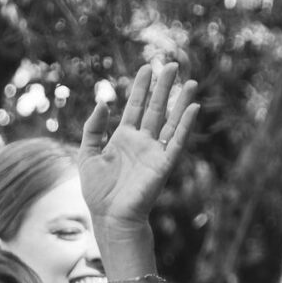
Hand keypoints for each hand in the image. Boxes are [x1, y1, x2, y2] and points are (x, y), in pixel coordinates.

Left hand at [78, 61, 198, 234]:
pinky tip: (194, 108)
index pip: (136, 106)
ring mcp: (155, 152)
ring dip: (181, 102)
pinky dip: (186, 125)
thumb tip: (104, 102)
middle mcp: (143, 142)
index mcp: (124, 138)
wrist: (110, 217)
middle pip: (156, 108)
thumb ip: (93, 128)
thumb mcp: (87, 153)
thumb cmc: (98, 191)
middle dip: (164, 87)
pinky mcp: (164, 164)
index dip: (141, 87)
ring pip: (170, 121)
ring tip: (190, 82)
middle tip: (173, 65)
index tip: (147, 68)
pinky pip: (177, 141)